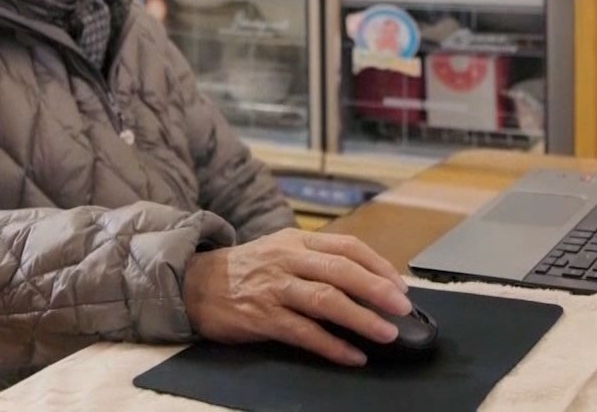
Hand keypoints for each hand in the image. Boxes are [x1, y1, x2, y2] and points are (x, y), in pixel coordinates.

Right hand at [182, 228, 411, 366]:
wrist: (194, 283)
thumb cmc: (246, 270)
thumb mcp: (281, 250)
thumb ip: (317, 261)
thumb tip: (366, 281)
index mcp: (298, 240)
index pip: (348, 247)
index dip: (378, 266)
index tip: (400, 285)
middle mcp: (288, 260)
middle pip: (341, 270)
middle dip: (377, 289)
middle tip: (402, 307)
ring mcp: (275, 288)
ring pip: (326, 300)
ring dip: (361, 318)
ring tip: (386, 333)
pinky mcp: (263, 317)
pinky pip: (304, 332)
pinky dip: (331, 346)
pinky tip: (352, 356)